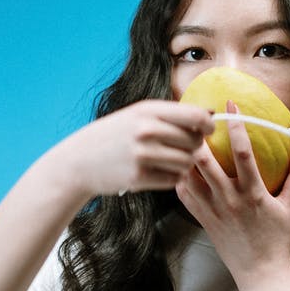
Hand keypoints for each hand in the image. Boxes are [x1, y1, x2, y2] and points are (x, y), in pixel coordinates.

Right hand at [48, 99, 212, 196]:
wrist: (78, 161)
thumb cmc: (114, 136)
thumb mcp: (138, 115)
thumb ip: (172, 114)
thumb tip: (210, 114)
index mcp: (148, 110)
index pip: (196, 116)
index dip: (208, 125)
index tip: (207, 130)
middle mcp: (147, 130)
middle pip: (195, 142)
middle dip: (194, 147)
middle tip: (181, 148)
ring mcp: (143, 154)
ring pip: (187, 162)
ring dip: (183, 164)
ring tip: (167, 161)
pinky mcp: (139, 177)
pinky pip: (174, 180)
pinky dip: (170, 178)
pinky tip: (156, 172)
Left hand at [176, 101, 289, 286]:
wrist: (260, 273)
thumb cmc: (278, 239)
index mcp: (253, 193)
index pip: (242, 152)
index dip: (236, 125)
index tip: (231, 105)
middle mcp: (229, 199)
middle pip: (204, 160)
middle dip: (198, 135)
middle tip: (196, 116)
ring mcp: (212, 210)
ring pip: (189, 175)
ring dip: (185, 153)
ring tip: (184, 135)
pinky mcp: (202, 220)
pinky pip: (184, 194)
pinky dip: (180, 176)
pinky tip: (181, 164)